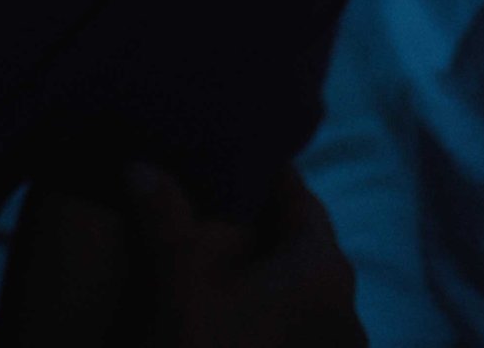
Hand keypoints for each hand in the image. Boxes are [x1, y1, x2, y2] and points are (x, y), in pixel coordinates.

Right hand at [120, 160, 367, 347]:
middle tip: (214, 201)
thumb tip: (139, 163)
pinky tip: (231, 320)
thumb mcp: (178, 283)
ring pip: (300, 292)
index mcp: (322, 267)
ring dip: (265, 276)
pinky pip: (297, 331)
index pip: (299, 197)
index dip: (263, 172)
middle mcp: (344, 307)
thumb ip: (164, 216)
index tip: (232, 154)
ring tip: (216, 261)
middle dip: (261, 224)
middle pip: (302, 244)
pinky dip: (269, 317)